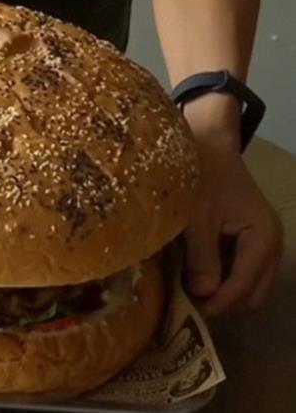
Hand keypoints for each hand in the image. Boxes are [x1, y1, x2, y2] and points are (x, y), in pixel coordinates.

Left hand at [183, 94, 282, 314]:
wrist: (208, 148)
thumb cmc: (201, 177)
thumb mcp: (196, 218)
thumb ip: (202, 256)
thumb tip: (204, 294)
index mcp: (262, 238)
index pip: (245, 286)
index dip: (218, 303)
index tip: (189, 310)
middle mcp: (271, 246)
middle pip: (253, 296)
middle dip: (224, 305)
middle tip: (188, 307)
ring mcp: (263, 246)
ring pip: (250, 288)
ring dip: (224, 296)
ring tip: (190, 296)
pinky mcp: (251, 244)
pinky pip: (243, 275)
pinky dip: (224, 283)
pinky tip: (198, 280)